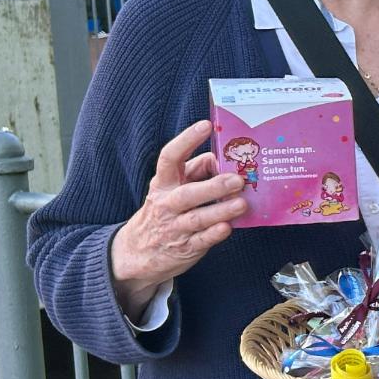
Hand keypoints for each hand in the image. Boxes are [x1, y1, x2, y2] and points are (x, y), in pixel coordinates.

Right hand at [110, 120, 247, 314]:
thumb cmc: (165, 210)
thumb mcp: (171, 187)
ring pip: (197, 218)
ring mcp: (175, 228)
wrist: (136, 253)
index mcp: (163, 183)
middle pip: (187, 193)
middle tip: (237, 179)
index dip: (186, 140)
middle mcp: (167, 204)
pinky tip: (227, 227)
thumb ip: (195, 170)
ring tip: (241, 203)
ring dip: (220, 211)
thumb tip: (220, 157)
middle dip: (213, 186)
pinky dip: (214, 235)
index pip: (169, 157)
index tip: (205, 125)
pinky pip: (201, 241)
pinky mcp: (185, 248)